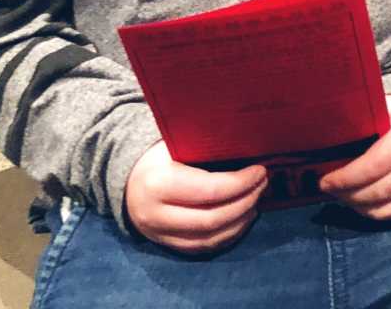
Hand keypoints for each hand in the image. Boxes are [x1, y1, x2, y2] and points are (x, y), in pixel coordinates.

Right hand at [125, 141, 264, 253]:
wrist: (128, 177)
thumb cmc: (161, 154)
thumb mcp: (178, 143)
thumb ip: (208, 145)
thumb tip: (251, 143)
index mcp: (159, 184)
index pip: (210, 191)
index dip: (241, 183)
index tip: (261, 171)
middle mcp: (155, 215)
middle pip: (212, 219)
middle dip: (245, 203)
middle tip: (262, 186)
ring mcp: (158, 234)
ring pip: (208, 239)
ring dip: (239, 222)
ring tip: (256, 201)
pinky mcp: (164, 244)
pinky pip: (201, 248)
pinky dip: (226, 236)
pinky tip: (242, 218)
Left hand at [318, 95, 390, 219]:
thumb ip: (366, 114)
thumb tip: (331, 126)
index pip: (372, 167)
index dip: (345, 179)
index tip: (325, 181)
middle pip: (379, 191)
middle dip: (348, 194)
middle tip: (329, 190)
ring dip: (361, 207)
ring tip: (344, 198)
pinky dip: (381, 213)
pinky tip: (365, 206)